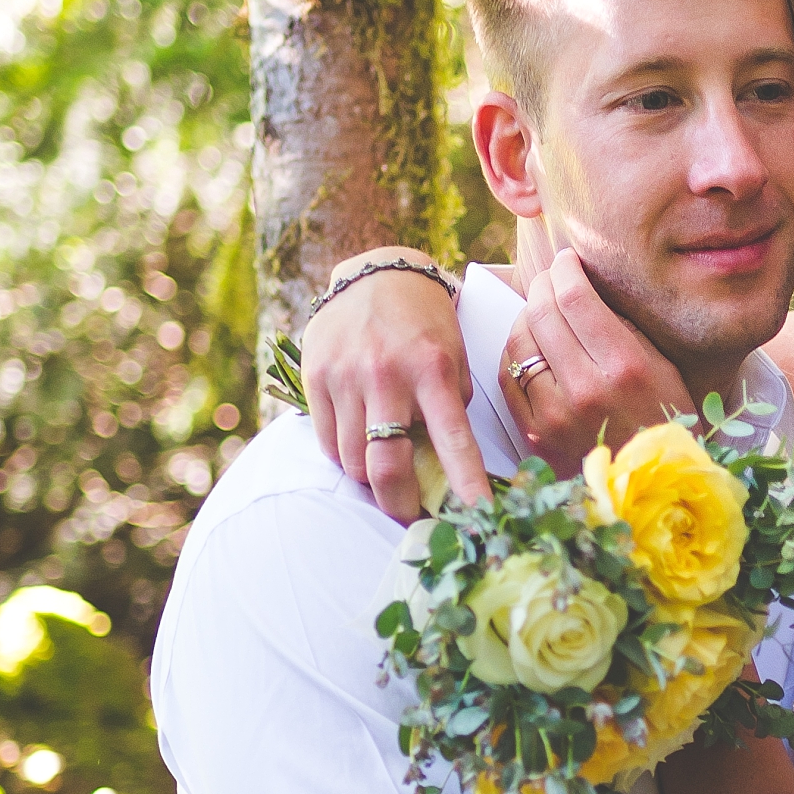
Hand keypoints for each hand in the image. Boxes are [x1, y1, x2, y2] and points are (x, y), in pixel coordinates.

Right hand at [302, 251, 490, 522]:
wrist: (376, 275)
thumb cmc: (425, 324)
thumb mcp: (454, 355)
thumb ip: (452, 404)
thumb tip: (447, 463)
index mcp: (432, 370)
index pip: (454, 441)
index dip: (466, 485)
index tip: (478, 518)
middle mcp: (387, 376)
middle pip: (386, 468)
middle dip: (400, 505)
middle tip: (411, 515)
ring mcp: (346, 378)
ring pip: (353, 462)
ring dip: (370, 476)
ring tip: (384, 463)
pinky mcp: (315, 378)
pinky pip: (326, 443)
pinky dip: (344, 454)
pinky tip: (358, 441)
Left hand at [500, 248, 695, 472]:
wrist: (654, 491)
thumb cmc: (666, 422)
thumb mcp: (663, 368)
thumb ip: (623, 327)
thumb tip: (585, 286)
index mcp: (626, 367)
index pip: (576, 297)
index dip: (566, 268)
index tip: (567, 260)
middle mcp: (586, 389)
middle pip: (543, 312)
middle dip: (543, 285)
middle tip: (550, 278)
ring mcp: (555, 416)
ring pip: (519, 342)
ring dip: (526, 316)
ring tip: (539, 309)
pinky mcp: (535, 435)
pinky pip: (508, 377)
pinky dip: (514, 353)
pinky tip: (528, 345)